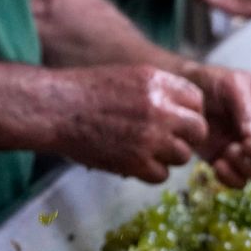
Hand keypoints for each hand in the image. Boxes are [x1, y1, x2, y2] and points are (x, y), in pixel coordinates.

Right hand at [48, 65, 207, 182]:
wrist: (53, 108)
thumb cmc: (87, 92)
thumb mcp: (130, 76)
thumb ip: (161, 91)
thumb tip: (189, 112)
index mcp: (158, 82)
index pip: (197, 101)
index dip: (189, 112)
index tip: (176, 119)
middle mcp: (159, 109)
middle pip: (198, 130)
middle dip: (186, 137)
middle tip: (167, 139)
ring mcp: (150, 137)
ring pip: (183, 156)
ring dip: (168, 156)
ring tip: (144, 148)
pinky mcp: (137, 162)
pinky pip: (162, 175)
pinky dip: (149, 172)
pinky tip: (132, 160)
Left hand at [184, 65, 250, 186]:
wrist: (186, 97)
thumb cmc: (214, 83)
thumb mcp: (232, 84)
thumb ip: (246, 108)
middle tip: (246, 145)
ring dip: (250, 168)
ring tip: (229, 150)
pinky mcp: (232, 166)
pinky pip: (241, 183)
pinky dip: (231, 178)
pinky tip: (218, 162)